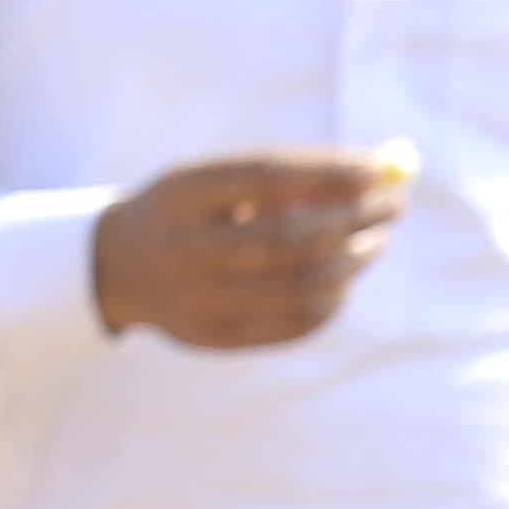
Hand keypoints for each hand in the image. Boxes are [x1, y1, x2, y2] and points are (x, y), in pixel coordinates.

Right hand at [91, 148, 411, 349]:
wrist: (116, 267)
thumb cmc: (191, 209)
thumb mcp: (219, 179)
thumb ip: (289, 174)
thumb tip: (381, 171)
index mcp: (183, 195)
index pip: (267, 178)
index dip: (330, 175)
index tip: (379, 170)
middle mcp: (185, 250)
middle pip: (288, 242)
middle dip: (353, 222)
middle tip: (392, 208)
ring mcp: (196, 301)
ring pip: (299, 289)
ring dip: (351, 264)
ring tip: (374, 243)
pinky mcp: (211, 338)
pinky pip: (291, 325)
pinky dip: (330, 301)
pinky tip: (343, 280)